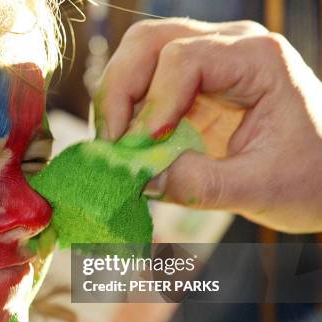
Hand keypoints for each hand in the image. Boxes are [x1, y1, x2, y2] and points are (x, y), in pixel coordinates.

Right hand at [95, 18, 321, 232]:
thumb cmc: (311, 177)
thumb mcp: (262, 188)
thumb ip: (202, 184)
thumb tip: (140, 179)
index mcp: (257, 59)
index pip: (184, 58)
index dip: (154, 102)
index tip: (143, 147)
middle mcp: (228, 46)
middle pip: (149, 42)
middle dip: (119, 91)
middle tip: (112, 142)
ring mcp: (206, 60)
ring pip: (137, 54)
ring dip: (116, 97)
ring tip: (116, 144)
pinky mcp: (190, 84)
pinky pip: (142, 81)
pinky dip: (125, 109)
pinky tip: (127, 142)